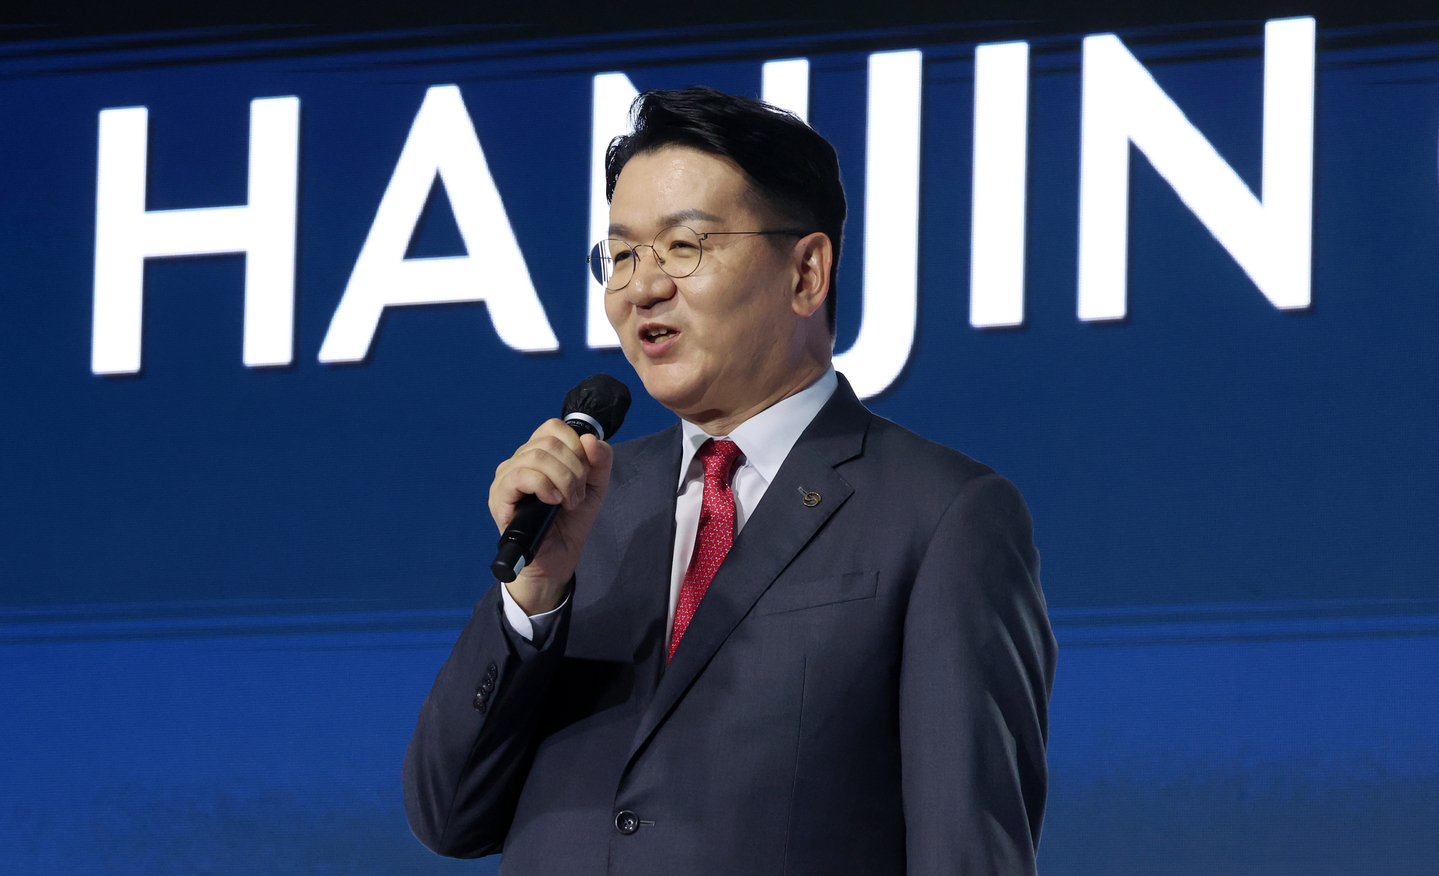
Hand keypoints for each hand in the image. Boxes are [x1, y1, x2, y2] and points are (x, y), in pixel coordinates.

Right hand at [488, 419, 613, 613]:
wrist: (559, 556)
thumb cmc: (571, 521)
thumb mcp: (595, 486)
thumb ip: (601, 460)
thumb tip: (590, 439)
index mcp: (539, 453)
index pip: (553, 427)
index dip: (576, 445)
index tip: (585, 473)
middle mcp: (519, 460)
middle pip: (548, 441)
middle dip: (574, 468)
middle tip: (578, 494)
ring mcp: (506, 476)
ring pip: (536, 456)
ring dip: (563, 479)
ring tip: (568, 502)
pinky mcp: (500, 496)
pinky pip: (521, 476)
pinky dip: (544, 486)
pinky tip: (553, 502)